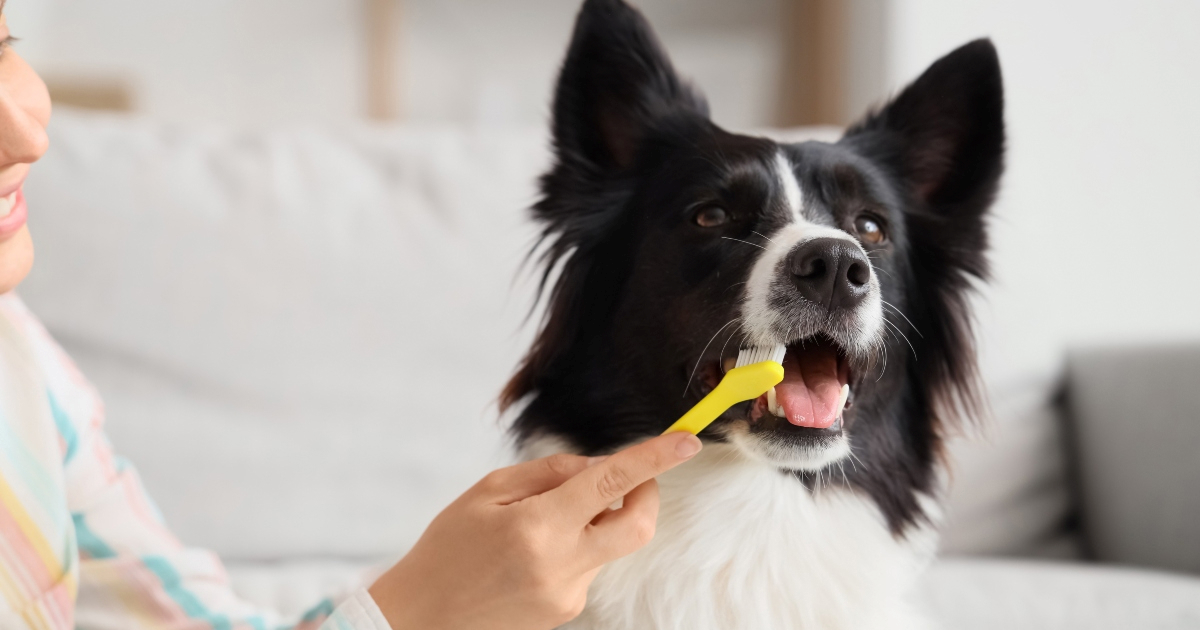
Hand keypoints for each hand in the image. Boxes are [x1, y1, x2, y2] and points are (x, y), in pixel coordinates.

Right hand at [368, 431, 702, 629]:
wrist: (421, 619)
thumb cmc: (446, 548)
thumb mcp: (487, 492)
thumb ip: (550, 473)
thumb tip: (598, 468)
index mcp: (538, 527)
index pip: (612, 483)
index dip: (655, 460)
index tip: (686, 441)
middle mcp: (562, 565)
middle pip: (638, 526)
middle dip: (645, 495)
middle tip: (624, 478)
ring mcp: (569, 595)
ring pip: (609, 544)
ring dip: (594, 522)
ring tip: (537, 523)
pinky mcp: (567, 612)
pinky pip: (589, 566)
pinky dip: (575, 547)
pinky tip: (530, 554)